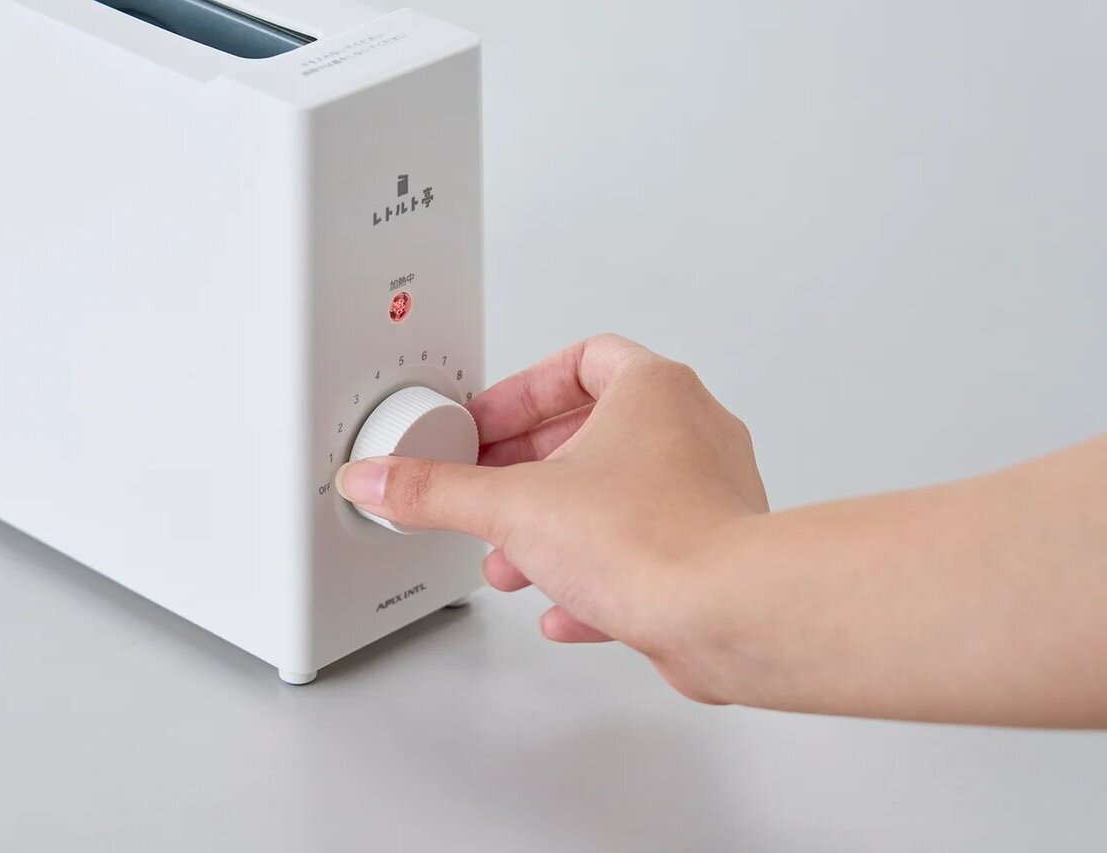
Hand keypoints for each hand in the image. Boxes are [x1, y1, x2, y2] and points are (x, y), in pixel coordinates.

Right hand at [335, 334, 767, 700]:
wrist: (726, 615)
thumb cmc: (653, 538)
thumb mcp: (512, 506)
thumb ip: (437, 492)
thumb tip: (381, 479)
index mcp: (654, 391)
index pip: (580, 361)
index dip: (521, 392)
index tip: (486, 425)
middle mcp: (691, 433)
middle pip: (593, 433)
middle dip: (526, 472)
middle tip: (489, 490)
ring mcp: (707, 495)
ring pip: (617, 498)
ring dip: (554, 528)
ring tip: (512, 559)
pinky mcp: (712, 555)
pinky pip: (645, 552)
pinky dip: (597, 573)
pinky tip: (563, 606)